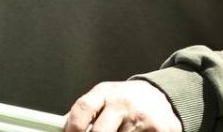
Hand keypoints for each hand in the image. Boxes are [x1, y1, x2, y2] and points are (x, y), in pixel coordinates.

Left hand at [64, 80, 182, 131]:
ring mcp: (142, 118)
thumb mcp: (103, 96)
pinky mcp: (160, 130)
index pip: (83, 108)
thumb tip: (62, 128)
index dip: (72, 128)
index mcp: (105, 93)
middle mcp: (123, 104)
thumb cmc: (125, 100)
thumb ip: (85, 112)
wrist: (160, 96)